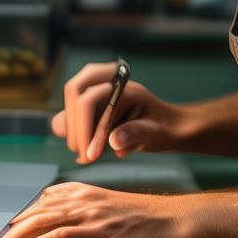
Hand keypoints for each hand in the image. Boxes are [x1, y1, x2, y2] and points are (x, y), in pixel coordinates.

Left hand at [0, 182, 188, 237]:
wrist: (172, 220)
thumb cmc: (138, 214)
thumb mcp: (103, 199)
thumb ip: (75, 201)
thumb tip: (46, 203)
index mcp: (83, 195)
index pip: (40, 206)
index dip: (17, 222)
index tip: (0, 236)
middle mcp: (86, 207)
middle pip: (39, 220)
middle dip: (11, 237)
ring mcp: (97, 226)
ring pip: (52, 235)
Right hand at [51, 61, 182, 163]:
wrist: (167, 126)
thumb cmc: (163, 127)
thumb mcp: (155, 132)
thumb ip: (135, 133)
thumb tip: (113, 141)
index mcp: (124, 84)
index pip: (92, 97)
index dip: (86, 127)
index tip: (89, 155)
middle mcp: (107, 80)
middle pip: (73, 93)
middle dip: (75, 128)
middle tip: (85, 156)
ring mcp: (96, 89)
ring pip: (70, 105)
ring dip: (73, 132)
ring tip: (88, 155)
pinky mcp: (90, 103)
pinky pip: (71, 114)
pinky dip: (75, 132)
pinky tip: (87, 148)